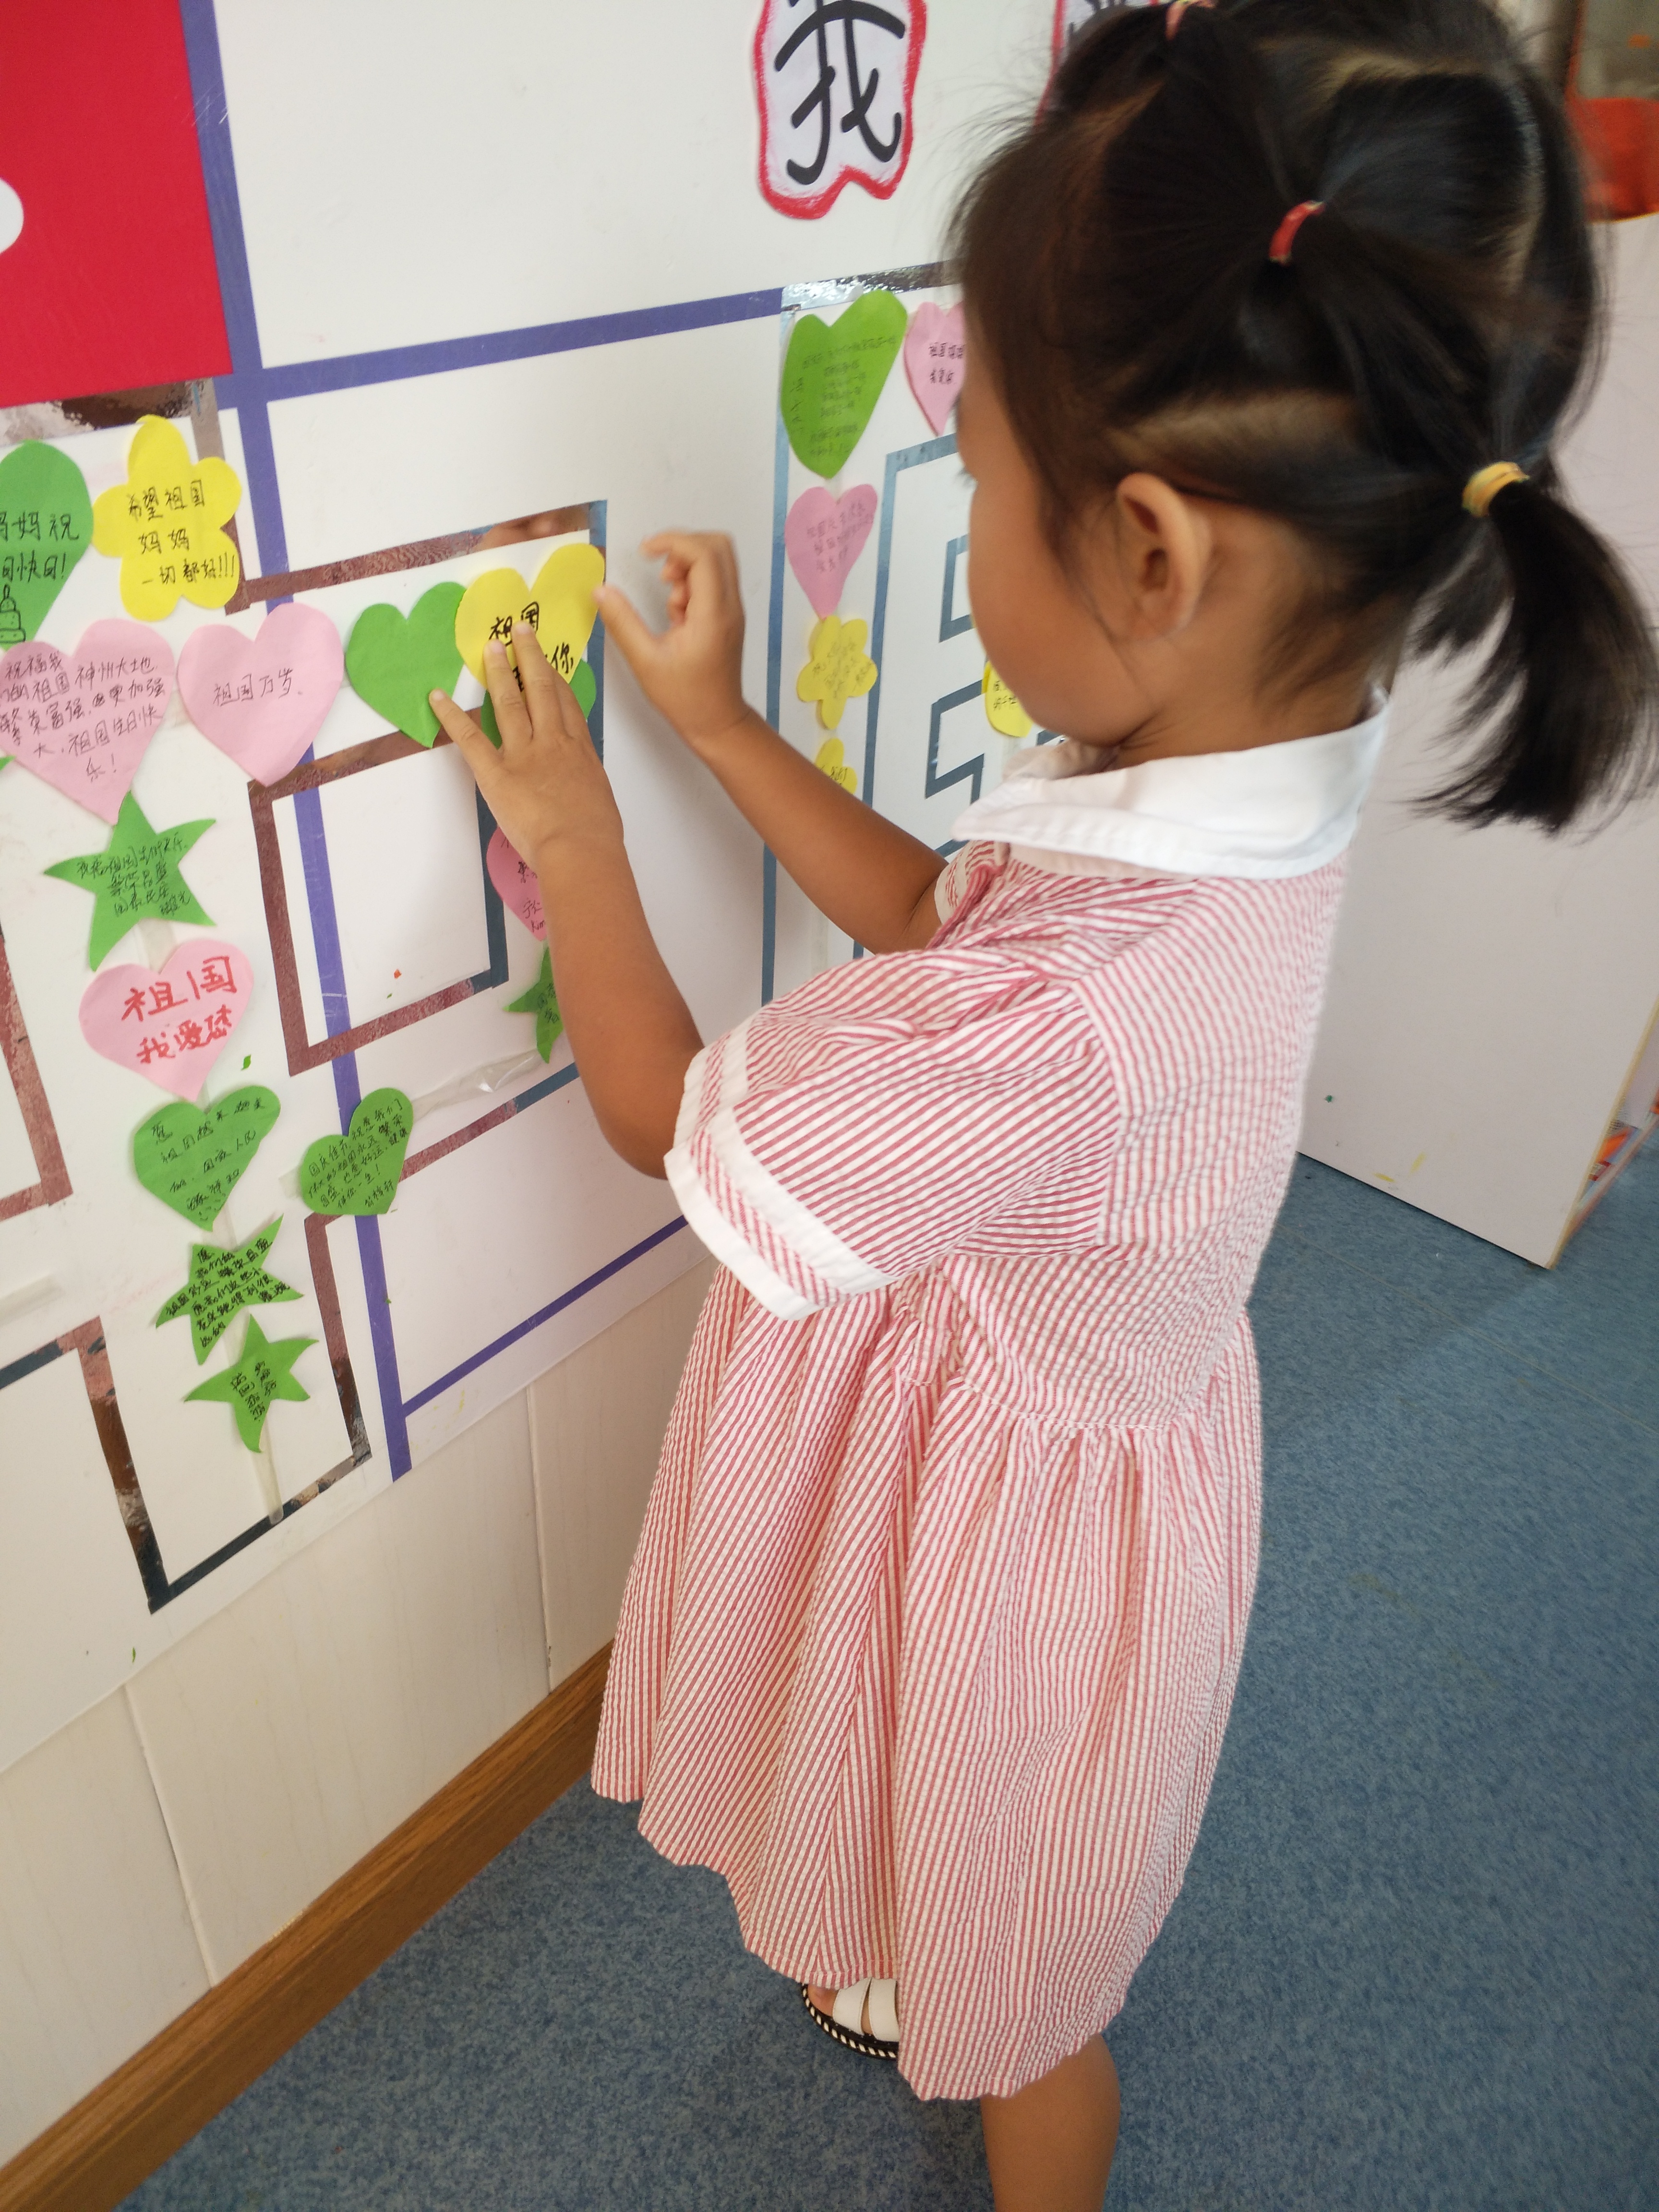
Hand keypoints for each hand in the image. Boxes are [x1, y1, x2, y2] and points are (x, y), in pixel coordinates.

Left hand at [429, 622, 622, 873]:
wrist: (580, 849)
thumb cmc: (597, 834)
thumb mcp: (601, 798)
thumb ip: (585, 783)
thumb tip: (580, 786)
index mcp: (579, 751)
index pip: (567, 703)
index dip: (556, 677)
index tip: (547, 661)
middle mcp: (552, 742)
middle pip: (541, 689)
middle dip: (529, 657)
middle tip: (518, 631)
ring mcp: (524, 754)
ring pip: (510, 703)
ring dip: (499, 672)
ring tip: (490, 647)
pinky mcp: (496, 773)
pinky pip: (471, 739)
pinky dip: (451, 716)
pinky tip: (437, 697)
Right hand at [595, 531, 749, 754]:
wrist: (718, 723)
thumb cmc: (684, 698)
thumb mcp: (645, 661)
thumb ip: (622, 622)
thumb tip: (600, 589)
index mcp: (713, 613)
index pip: (703, 553)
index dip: (673, 541)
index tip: (644, 552)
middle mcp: (730, 605)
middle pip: (717, 546)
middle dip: (682, 547)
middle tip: (658, 570)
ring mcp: (732, 609)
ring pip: (717, 560)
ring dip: (687, 566)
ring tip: (667, 599)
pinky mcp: (727, 616)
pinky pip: (714, 580)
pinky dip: (692, 583)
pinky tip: (675, 613)